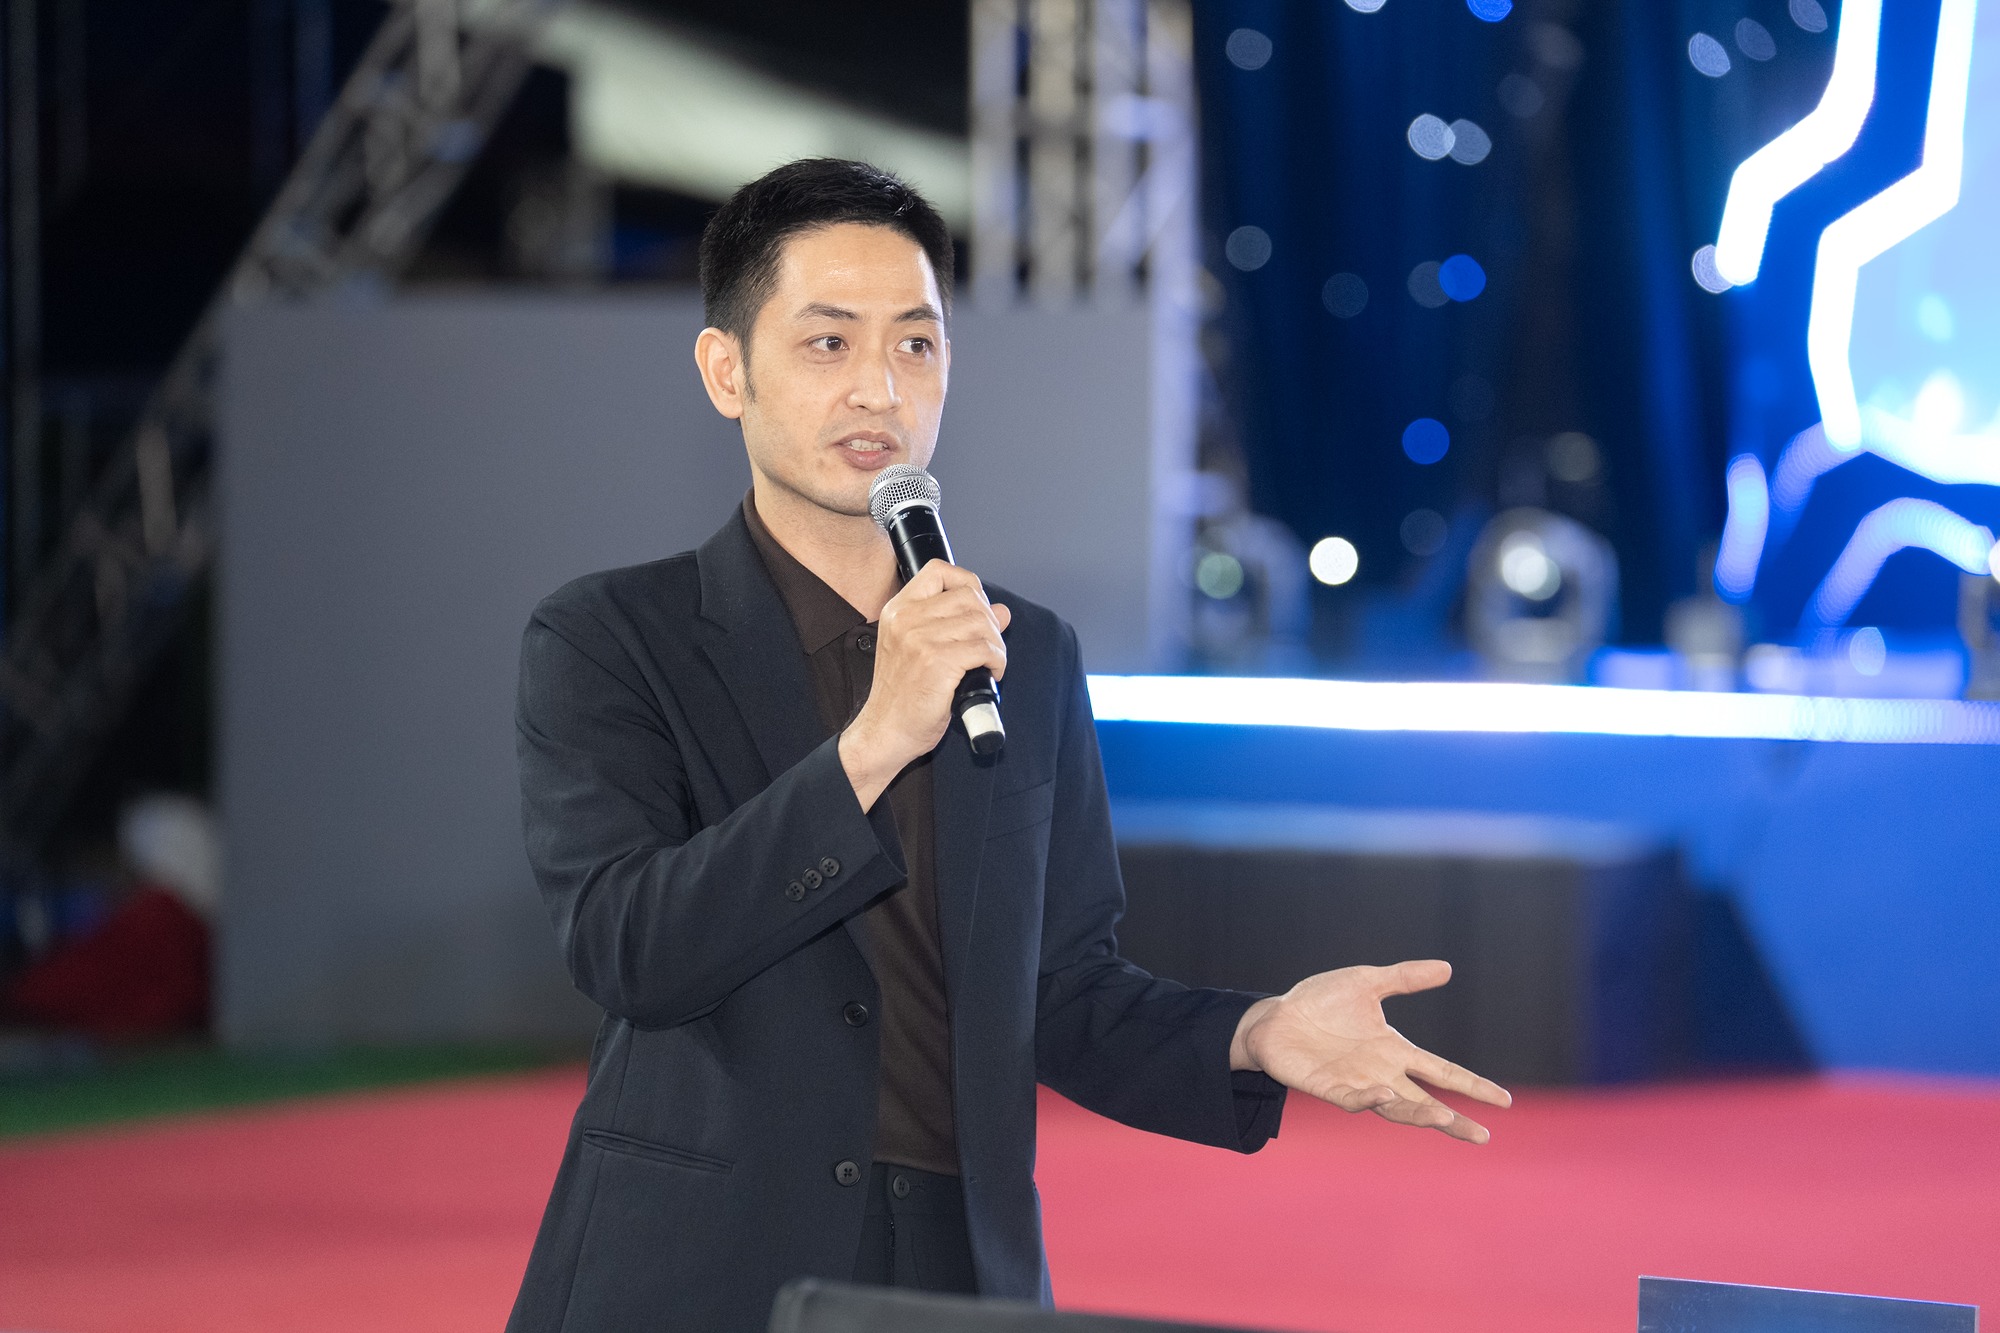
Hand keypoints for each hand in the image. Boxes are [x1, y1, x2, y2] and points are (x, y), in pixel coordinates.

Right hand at [839, 559, 1009, 808]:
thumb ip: (956, 624)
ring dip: (996, 644)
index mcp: (898, 610)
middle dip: (990, 621)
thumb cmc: (902, 696)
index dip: (969, 584)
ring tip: (991, 663)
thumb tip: (1001, 610)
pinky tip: (991, 674)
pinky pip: (984, 649)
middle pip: (968, 597)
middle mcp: (906, 619)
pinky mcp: (937, 662)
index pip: (939, 571)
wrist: (885, 731)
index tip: (978, 608)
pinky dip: (997, 662)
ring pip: (981, 623)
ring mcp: (920, 639)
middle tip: (990, 646)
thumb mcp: (920, 650)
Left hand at [1231, 960, 1511, 1143]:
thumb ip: (1404, 978)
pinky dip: (1369, 1100)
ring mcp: (1356, 1084)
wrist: (1273, 1017)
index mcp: (1394, 1050)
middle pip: (1426, 1101)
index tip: (1503, 1100)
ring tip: (1445, 1119)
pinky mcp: (1329, 1089)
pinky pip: (1353, 1100)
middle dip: (1453, 1119)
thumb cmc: (1319, 1002)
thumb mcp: (1366, 982)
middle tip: (1483, 1137)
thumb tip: (1447, 967)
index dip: (1472, 1085)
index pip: (1442, 1071)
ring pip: (1395, 1107)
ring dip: (1419, 1115)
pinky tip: (1385, 1093)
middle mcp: (1381, 1073)